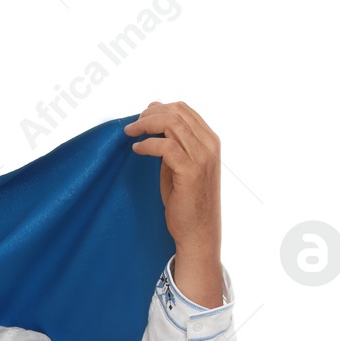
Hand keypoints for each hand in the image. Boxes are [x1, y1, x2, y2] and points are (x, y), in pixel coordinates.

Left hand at [123, 101, 220, 265]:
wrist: (198, 231)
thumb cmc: (187, 202)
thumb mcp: (181, 167)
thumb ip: (173, 146)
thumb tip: (153, 128)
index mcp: (210, 141)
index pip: (184, 110)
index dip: (160, 108)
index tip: (141, 116)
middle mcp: (209, 144)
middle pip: (176, 112)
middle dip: (149, 114)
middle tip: (132, 125)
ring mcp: (202, 156)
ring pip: (171, 124)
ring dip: (145, 125)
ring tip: (129, 133)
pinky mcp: (190, 170)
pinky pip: (165, 146)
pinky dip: (147, 144)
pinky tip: (136, 149)